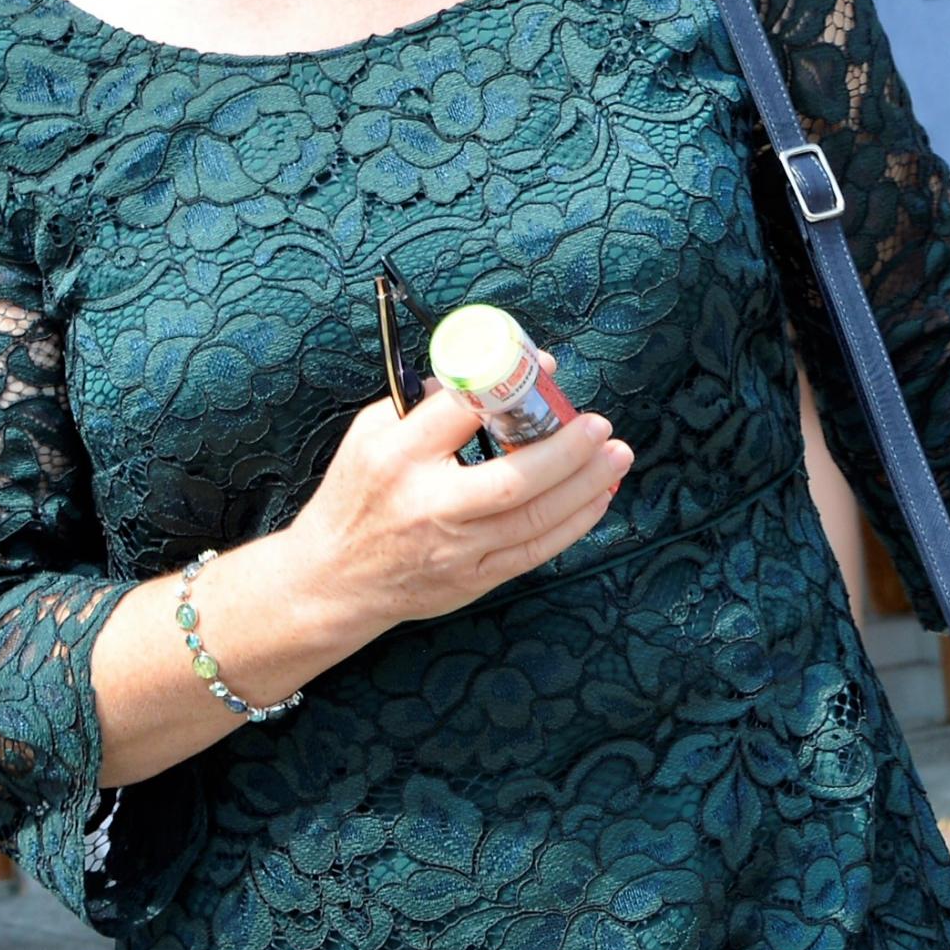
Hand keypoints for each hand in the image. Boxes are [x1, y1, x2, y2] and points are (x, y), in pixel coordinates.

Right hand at [277, 388, 632, 640]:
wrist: (331, 581)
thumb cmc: (357, 496)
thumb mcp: (370, 436)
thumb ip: (425, 405)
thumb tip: (493, 377)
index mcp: (397, 459)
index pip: (458, 414)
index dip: (509, 386)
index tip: (546, 367)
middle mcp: (429, 506)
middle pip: (512, 479)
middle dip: (566, 450)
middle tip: (600, 425)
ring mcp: (455, 549)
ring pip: (533, 518)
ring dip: (584, 485)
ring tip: (618, 455)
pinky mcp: (473, 579)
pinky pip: (535, 552)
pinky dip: (574, 524)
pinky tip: (599, 496)